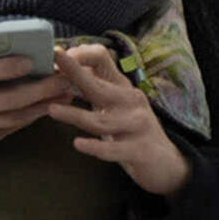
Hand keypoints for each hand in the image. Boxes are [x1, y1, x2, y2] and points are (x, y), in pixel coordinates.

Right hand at [0, 16, 72, 175]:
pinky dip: (27, 120)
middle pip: (8, 99)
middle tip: (64, 77)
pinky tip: (45, 109)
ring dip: (42, 105)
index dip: (8, 67)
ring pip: (13, 118)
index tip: (32, 59)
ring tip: (65, 93)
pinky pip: (8, 131)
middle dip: (40, 88)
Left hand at [48, 44, 191, 197]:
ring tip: (52, 110)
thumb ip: (96, 87)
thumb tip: (67, 67)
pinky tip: (77, 143)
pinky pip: (113, 149)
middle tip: (56, 58)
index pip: (103, 60)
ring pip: (101, 120)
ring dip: (75, 115)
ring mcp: (137, 125)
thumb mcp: (117, 104)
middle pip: (99, 85)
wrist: (166, 163)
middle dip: (75, 72)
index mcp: (122, 87)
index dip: (81, 56)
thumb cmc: (133, 131)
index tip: (59, 56)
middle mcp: (131, 101)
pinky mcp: (140, 149)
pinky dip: (95, 147)